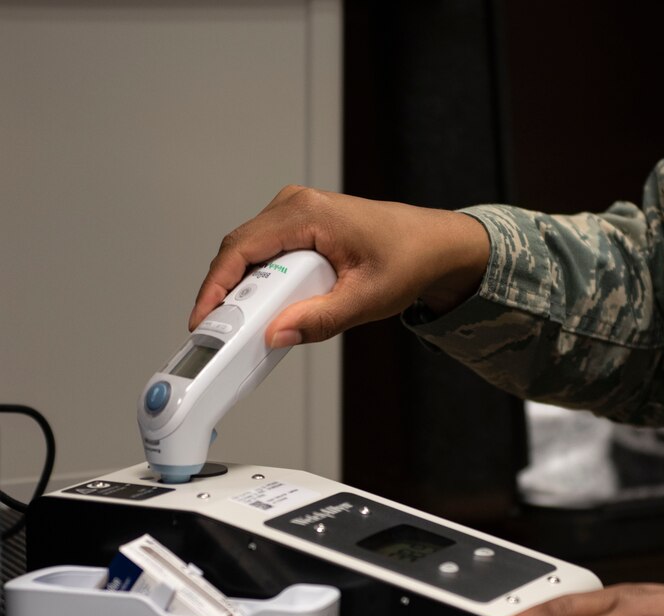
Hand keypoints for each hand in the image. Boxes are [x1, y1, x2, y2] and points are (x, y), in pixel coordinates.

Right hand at [189, 186, 489, 345]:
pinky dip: (261, 282)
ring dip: (244, 289)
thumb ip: (320, 319)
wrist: (433, 245)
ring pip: (250, 254)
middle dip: (225, 293)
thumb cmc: (408, 259)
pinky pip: (266, 254)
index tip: (202, 318)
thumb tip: (276, 334)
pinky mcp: (300, 227)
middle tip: (222, 333)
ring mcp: (296, 213)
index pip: (241, 249)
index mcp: (307, 213)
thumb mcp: (365, 298)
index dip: (215, 286)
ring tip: (245, 325)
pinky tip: (268, 307)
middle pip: (239, 251)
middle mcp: (295, 205)